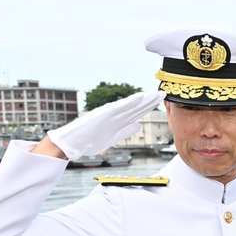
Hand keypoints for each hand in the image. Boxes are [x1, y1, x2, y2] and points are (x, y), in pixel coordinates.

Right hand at [48, 91, 163, 159]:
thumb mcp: (112, 137)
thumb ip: (126, 131)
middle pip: (137, 107)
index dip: (149, 106)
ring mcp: (110, 114)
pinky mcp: (104, 115)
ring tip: (156, 94)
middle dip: (150, 101)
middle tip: (163, 93)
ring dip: (144, 99)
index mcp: (117, 120)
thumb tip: (139, 125)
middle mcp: (115, 114)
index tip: (159, 101)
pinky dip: (130, 102)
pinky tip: (140, 97)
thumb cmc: (89, 140)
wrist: (72, 142)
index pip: (137, 112)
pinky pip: (120, 108)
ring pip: (131, 105)